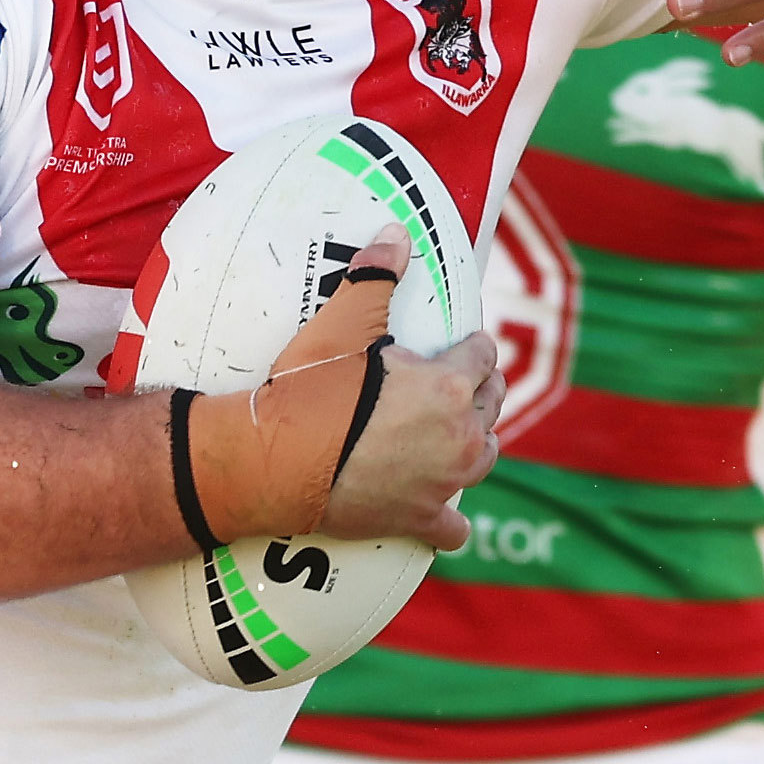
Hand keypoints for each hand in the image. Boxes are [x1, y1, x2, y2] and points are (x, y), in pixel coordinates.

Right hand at [276, 229, 499, 548]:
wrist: (272, 461)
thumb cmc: (308, 393)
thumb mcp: (340, 326)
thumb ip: (374, 279)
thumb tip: (397, 234)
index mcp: (450, 388)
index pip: (483, 355)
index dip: (471, 346)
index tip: (461, 344)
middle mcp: (461, 438)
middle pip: (491, 404)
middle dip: (478, 389)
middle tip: (456, 383)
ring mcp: (443, 484)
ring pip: (484, 457)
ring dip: (475, 442)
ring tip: (453, 433)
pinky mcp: (418, 521)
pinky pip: (453, 528)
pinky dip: (449, 521)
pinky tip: (441, 514)